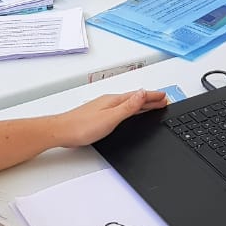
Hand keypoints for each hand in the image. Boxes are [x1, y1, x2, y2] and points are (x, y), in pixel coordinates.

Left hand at [50, 90, 167, 147]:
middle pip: (135, 98)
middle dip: (150, 99)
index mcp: (114, 101)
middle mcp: (109, 102)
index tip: (165, 97)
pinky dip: (131, 109)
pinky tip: (128, 113)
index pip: (139, 96)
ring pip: (128, 104)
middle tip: (163, 100)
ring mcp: (104, 108)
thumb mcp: (110, 117)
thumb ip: (128, 106)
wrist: (61, 132)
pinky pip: (121, 109)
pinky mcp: (99, 115)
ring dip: (141, 104)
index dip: (153, 97)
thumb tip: (143, 93)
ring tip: (151, 104)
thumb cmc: (81, 126)